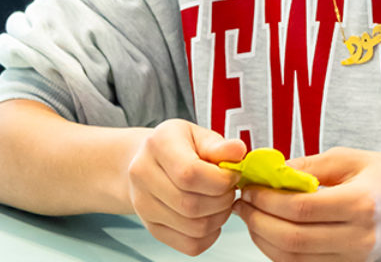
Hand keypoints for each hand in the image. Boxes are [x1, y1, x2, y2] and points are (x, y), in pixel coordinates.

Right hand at [126, 119, 245, 255]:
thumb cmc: (181, 146)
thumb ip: (219, 146)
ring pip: (193, 228)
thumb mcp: (200, 135)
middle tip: (229, 190)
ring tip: (221, 201)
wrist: (150, 161)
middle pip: (190, 205)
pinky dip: (210, 236)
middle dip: (222, 200)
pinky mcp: (152, 227)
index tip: (232, 175)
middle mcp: (142, 175)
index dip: (220, 180)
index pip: (189, 174)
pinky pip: (190, 245)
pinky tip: (211, 216)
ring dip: (219, 218)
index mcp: (158, 145)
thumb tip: (238, 151)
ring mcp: (143, 205)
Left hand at [233, 147, 380, 261]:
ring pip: (293, 259)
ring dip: (263, 239)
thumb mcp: (352, 159)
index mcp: (361, 204)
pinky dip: (280, 252)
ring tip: (252, 216)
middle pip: (292, 239)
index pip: (300, 208)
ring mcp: (355, 260)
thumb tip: (269, 172)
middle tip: (242, 203)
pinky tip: (271, 232)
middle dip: (258, 221)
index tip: (249, 187)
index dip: (267, 200)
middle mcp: (359, 238)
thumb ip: (309, 165)